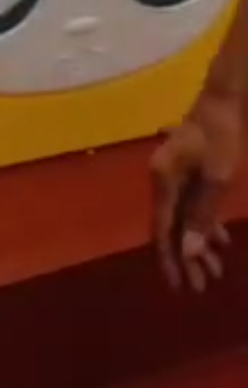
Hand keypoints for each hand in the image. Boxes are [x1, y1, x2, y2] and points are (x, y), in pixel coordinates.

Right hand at [151, 93, 243, 292]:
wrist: (224, 100)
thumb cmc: (220, 136)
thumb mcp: (217, 179)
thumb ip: (202, 215)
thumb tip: (190, 251)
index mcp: (162, 181)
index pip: (163, 230)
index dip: (171, 260)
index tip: (181, 285)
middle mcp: (162, 182)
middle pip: (172, 228)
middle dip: (188, 258)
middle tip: (202, 286)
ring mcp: (174, 177)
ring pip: (183, 220)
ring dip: (199, 244)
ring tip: (216, 271)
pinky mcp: (187, 173)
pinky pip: (192, 206)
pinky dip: (205, 224)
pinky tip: (222, 241)